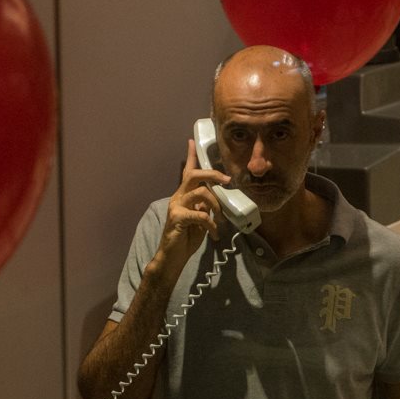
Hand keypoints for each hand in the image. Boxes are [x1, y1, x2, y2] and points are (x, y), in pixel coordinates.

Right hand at [152, 140, 226, 275]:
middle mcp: (178, 197)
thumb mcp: (200, 219)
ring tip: (221, 219)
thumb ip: (205, 206)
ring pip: (200, 192)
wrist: (172, 257)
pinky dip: (211, 224)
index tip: (192, 141)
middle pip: (194, 175)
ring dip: (216, 204)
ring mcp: (176, 207)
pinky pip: (200, 214)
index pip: (187, 172)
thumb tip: (217, 198)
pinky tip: (214, 234)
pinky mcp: (178, 219)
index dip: (190, 156)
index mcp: (183, 195)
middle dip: (213, 174)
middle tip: (227, 181)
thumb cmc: (186, 238)